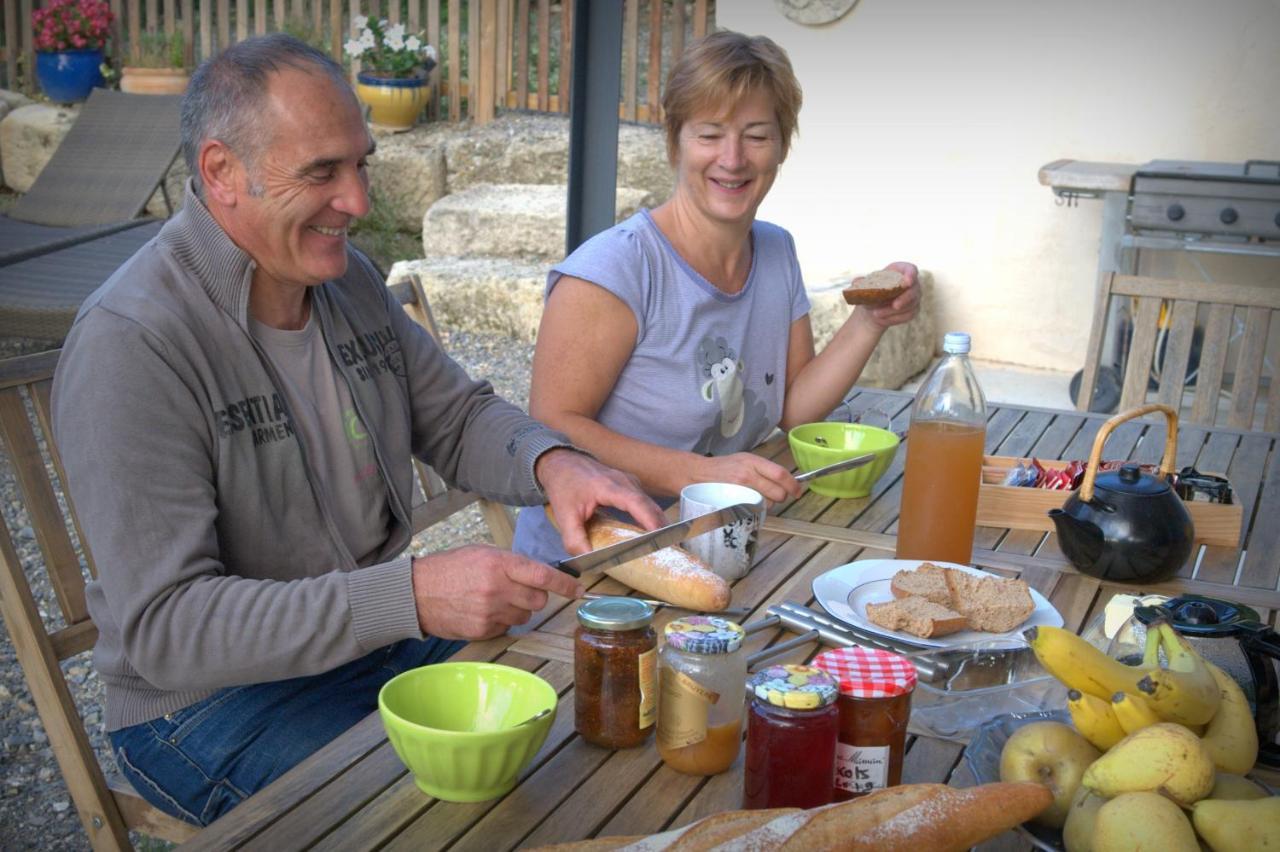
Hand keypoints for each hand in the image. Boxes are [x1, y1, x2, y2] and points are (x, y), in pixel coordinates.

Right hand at [411, 544, 583, 639]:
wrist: (417, 592)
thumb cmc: (450, 569)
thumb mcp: (482, 554)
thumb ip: (511, 564)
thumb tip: (539, 576)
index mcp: (499, 564)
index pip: (542, 575)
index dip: (564, 584)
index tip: (578, 589)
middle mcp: (497, 589)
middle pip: (538, 601)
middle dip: (535, 597)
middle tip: (519, 592)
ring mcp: (490, 612)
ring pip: (524, 617)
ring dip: (518, 611)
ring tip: (495, 600)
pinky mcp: (482, 630)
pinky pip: (506, 628)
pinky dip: (501, 622)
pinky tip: (483, 611)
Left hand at [535, 448, 666, 555]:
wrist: (561, 462)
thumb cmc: (564, 485)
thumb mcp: (565, 515)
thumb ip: (574, 539)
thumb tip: (587, 560)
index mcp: (610, 486)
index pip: (638, 503)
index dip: (651, 521)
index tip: (661, 538)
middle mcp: (625, 481)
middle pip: (650, 506)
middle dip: (661, 528)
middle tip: (668, 550)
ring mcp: (630, 481)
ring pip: (651, 504)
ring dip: (658, 523)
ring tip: (663, 545)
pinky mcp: (630, 485)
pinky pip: (646, 502)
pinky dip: (651, 517)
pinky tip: (651, 533)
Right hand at [694, 452, 802, 504]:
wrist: (698, 474)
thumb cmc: (722, 467)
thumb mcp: (744, 460)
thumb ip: (763, 469)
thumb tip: (784, 481)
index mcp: (752, 461)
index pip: (780, 474)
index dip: (793, 485)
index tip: (797, 492)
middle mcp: (747, 474)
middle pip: (777, 492)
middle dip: (781, 497)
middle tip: (776, 496)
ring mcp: (740, 489)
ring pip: (767, 503)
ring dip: (767, 504)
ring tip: (755, 497)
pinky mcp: (733, 501)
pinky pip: (754, 510)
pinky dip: (756, 509)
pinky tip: (748, 503)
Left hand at [858, 261, 920, 331]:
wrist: (873, 309)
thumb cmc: (870, 293)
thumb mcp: (864, 287)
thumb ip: (860, 283)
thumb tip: (856, 281)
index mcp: (899, 271)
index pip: (911, 269)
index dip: (910, 274)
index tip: (906, 282)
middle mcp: (911, 283)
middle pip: (914, 289)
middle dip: (904, 299)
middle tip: (894, 305)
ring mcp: (914, 297)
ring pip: (910, 305)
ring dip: (893, 311)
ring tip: (877, 314)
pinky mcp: (913, 310)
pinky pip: (908, 315)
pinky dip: (895, 318)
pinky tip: (883, 319)